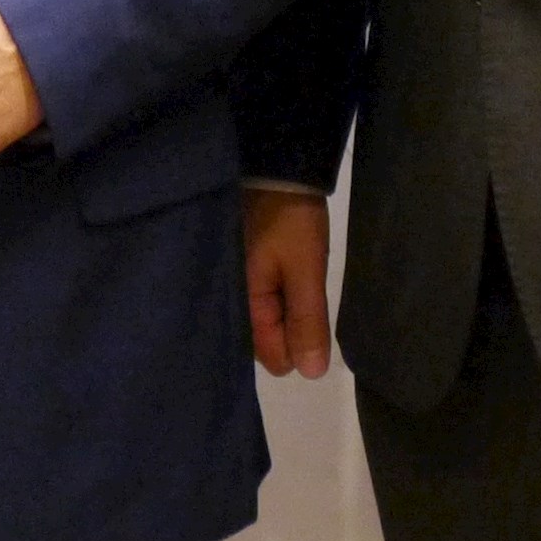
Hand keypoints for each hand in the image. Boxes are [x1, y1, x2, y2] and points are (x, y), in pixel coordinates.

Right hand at [247, 189, 333, 376]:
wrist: (271, 168)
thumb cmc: (289, 219)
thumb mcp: (305, 270)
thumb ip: (307, 321)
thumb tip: (311, 373)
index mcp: (242, 306)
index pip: (273, 358)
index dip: (300, 344)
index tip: (311, 312)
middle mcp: (229, 303)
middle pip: (265, 342)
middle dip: (288, 327)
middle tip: (301, 288)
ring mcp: (230, 284)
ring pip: (262, 320)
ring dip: (281, 309)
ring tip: (292, 276)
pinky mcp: (234, 269)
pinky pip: (255, 299)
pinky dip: (272, 294)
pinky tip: (282, 272)